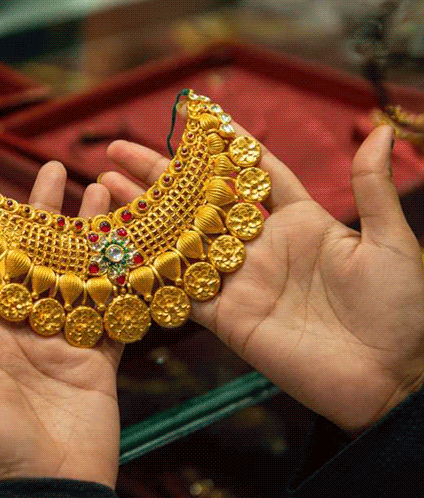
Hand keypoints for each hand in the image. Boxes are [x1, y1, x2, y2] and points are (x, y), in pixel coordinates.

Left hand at [0, 162, 122, 487]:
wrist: (48, 494)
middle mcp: (22, 329)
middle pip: (34, 259)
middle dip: (44, 215)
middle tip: (53, 171)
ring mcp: (62, 340)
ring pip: (76, 274)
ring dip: (89, 235)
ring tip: (103, 194)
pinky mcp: (97, 357)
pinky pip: (111, 310)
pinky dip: (123, 280)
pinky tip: (135, 245)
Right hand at [100, 123, 423, 434]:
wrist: (390, 381)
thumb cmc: (402, 312)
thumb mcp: (390, 244)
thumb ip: (370, 190)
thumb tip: (380, 130)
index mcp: (299, 220)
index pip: (251, 171)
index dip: (222, 144)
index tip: (193, 116)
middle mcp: (259, 246)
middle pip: (198, 201)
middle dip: (157, 175)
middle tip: (117, 153)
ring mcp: (238, 281)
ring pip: (179, 240)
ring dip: (142, 216)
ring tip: (104, 189)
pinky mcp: (225, 318)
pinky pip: (180, 291)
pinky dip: (149, 273)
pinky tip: (116, 251)